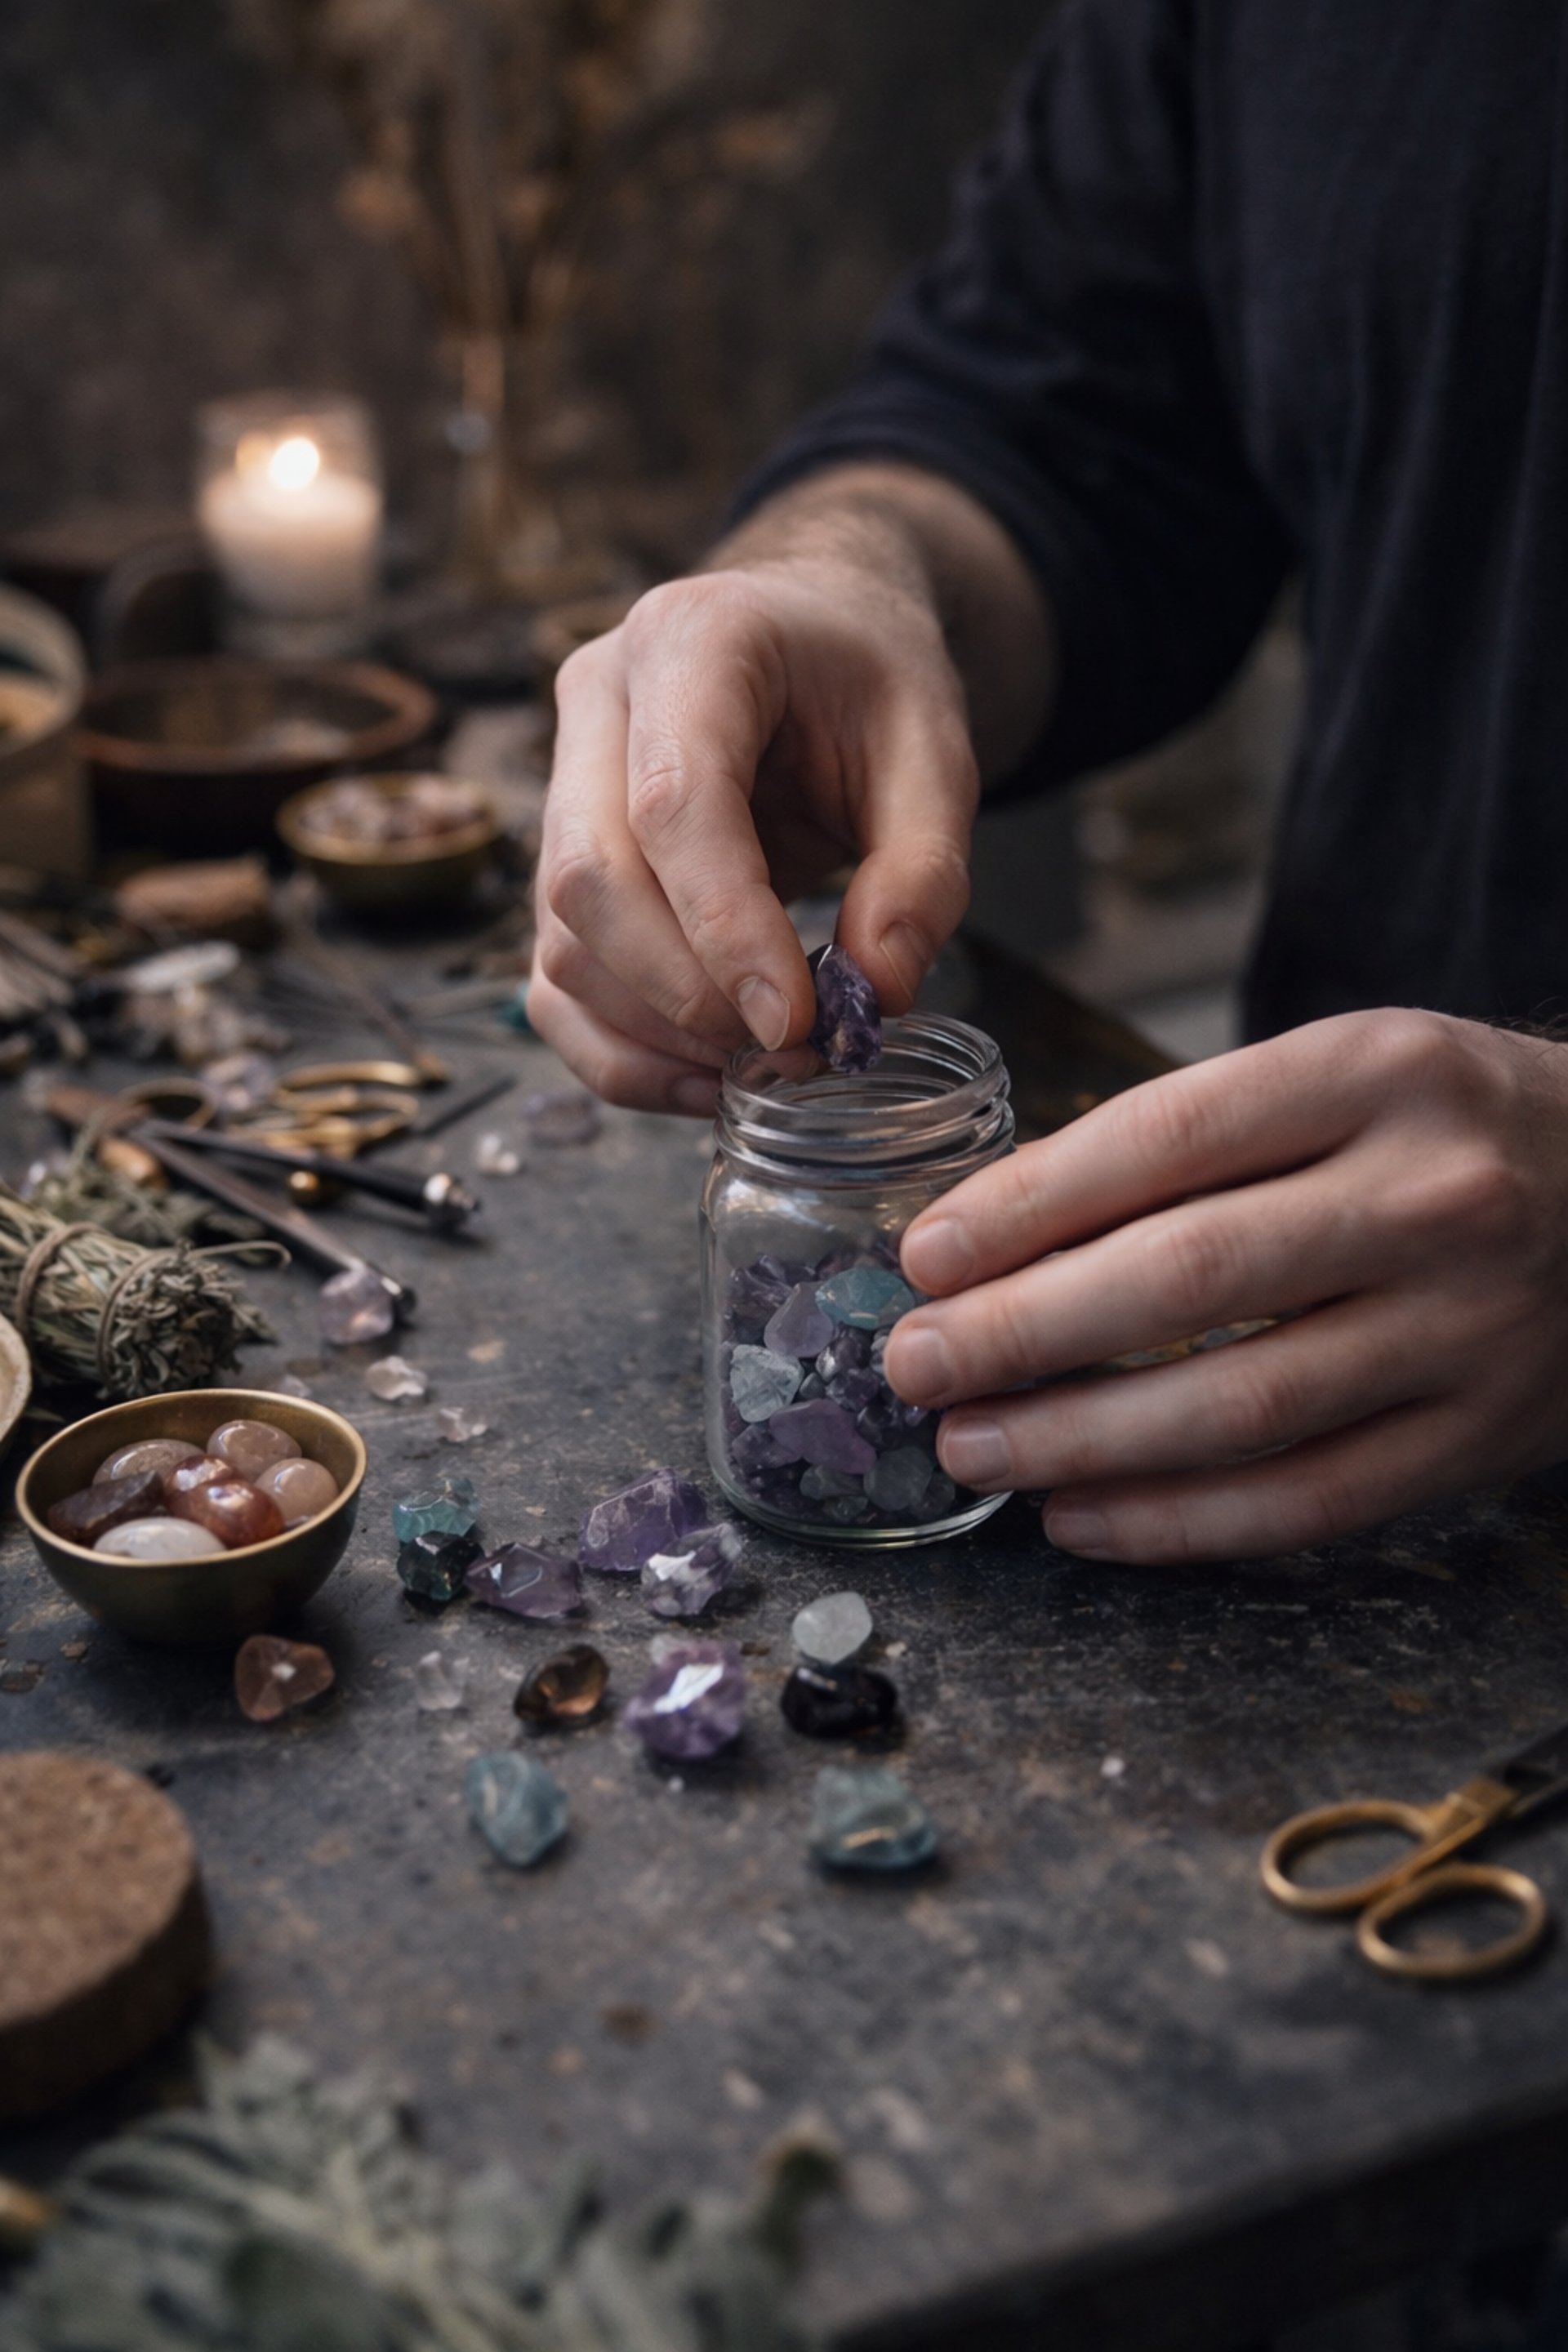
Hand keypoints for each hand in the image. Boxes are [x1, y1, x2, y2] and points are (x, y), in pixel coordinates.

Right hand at [528, 556, 977, 1114]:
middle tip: (791, 1050)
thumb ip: (923, 872)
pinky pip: (555, 981)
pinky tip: (705, 1079)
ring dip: (657, 1031)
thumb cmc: (868, 680)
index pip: (674, 804)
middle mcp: (596, 701)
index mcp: (692, 641)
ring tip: (766, 1065)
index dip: (726, 928)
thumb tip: (878, 995)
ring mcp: (559, 782)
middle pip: (589, 877)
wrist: (814, 632)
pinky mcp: (558, 861)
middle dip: (686, 993)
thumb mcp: (935, 753)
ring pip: (562, 940)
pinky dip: (620, 1052)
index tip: (795, 1023)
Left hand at [884, 1010, 1567, 1562]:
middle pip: (1191, 1279)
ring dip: (1084, 1441)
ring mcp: (1468, 1326)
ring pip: (1244, 1406)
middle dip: (1025, 1333)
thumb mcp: (1335, 1074)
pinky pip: (1310, 1501)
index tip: (924, 1258)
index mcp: (1375, 1073)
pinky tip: (1082, 1520)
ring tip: (975, 1450)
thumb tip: (994, 1230)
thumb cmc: (1444, 1126)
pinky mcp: (1484, 1435)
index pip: (1165, 1142)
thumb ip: (1185, 1142)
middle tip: (916, 1366)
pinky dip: (1182, 1524)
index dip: (1026, 1209)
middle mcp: (1432, 1196)